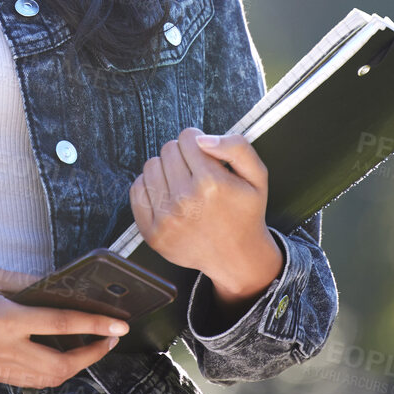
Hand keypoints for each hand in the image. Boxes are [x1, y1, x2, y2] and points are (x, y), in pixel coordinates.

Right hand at [0, 268, 126, 388]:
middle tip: (108, 338)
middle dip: (92, 355)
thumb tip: (57, 286)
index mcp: (5, 320)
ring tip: (89, 347)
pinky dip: (50, 371)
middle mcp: (3, 350)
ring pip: (47, 379)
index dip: (96, 325)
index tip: (119, 325)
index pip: (63, 325)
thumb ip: (27, 283)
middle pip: (62, 365)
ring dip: (74, 367)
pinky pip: (28, 381)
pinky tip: (56, 355)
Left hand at [129, 128, 283, 305]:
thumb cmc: (245, 213)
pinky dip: (150, 187)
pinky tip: (168, 195)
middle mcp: (186, 201)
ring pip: (150, 166)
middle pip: (168, 149)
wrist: (236, 257)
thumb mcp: (257, 176)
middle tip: (195, 173)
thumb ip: (237, 147)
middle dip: (182, 155)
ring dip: (165, 169)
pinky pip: (137, 190)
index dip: (198, 142)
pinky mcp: (152, 233)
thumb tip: (202, 139)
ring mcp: (166, 219)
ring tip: (182, 184)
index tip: (205, 157)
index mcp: (211, 183)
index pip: (187, 137)